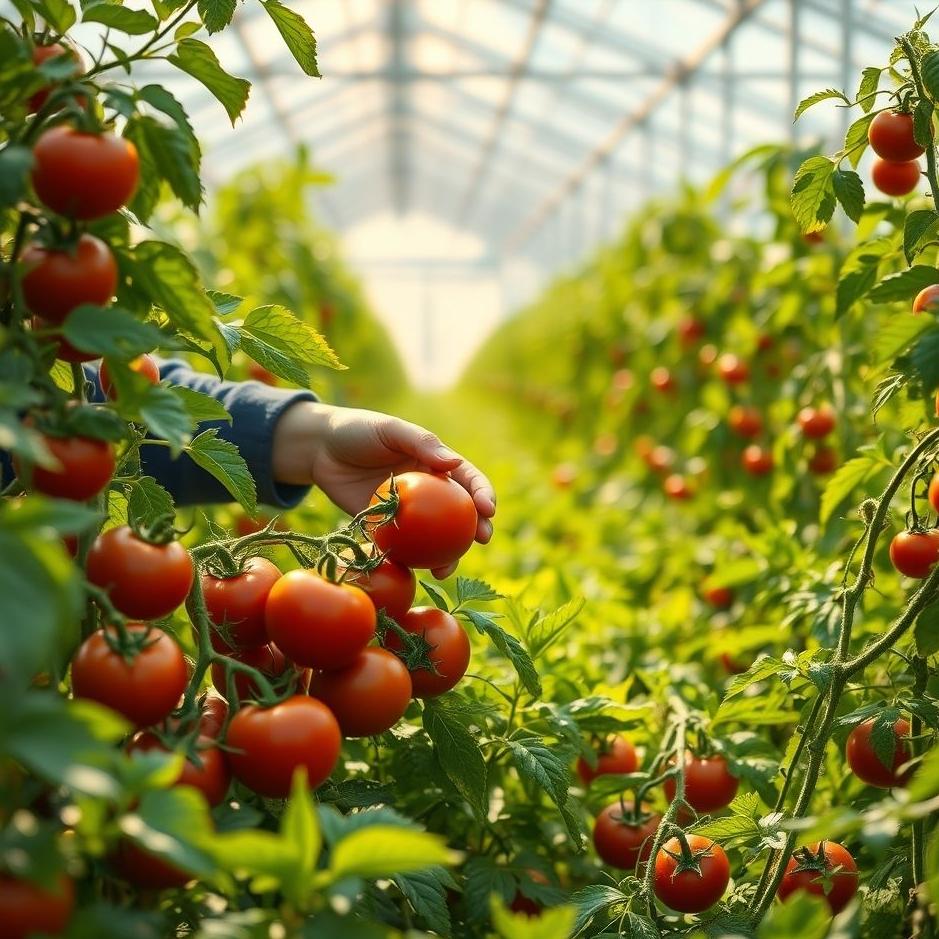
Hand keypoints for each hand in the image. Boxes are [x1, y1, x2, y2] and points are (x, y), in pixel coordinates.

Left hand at [272, 401, 494, 577]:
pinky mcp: (385, 530)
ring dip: (447, 555)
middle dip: (476, 529)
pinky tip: (413, 573)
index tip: (488, 509)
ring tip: (445, 568)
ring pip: (435, 538)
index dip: (483, 494)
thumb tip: (454, 463)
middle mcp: (428, 492)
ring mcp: (408, 514)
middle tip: (482, 539)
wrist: (319, 450)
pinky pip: (403, 548)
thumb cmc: (358, 431)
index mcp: (435, 465)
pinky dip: (410, 562)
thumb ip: (422, 443)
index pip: (468, 480)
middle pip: (459, 515)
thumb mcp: (391, 430)